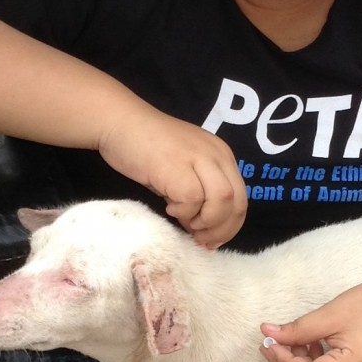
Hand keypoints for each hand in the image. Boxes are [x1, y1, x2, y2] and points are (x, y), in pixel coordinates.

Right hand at [97, 105, 246, 247]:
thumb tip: (201, 229)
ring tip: (185, 221)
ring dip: (206, 221)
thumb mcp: (183, 168)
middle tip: (200, 239)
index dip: (230, 225)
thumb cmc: (146, 147)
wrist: (120, 122)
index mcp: (221, 155)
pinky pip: (193, 199)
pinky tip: (169, 206)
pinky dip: (184, 211)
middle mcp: (216, 155)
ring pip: (222, 201)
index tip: (211, 240)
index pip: (241, 198)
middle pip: (238, 202)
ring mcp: (198, 158)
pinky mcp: (178, 166)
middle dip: (222, 230)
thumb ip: (198, 193)